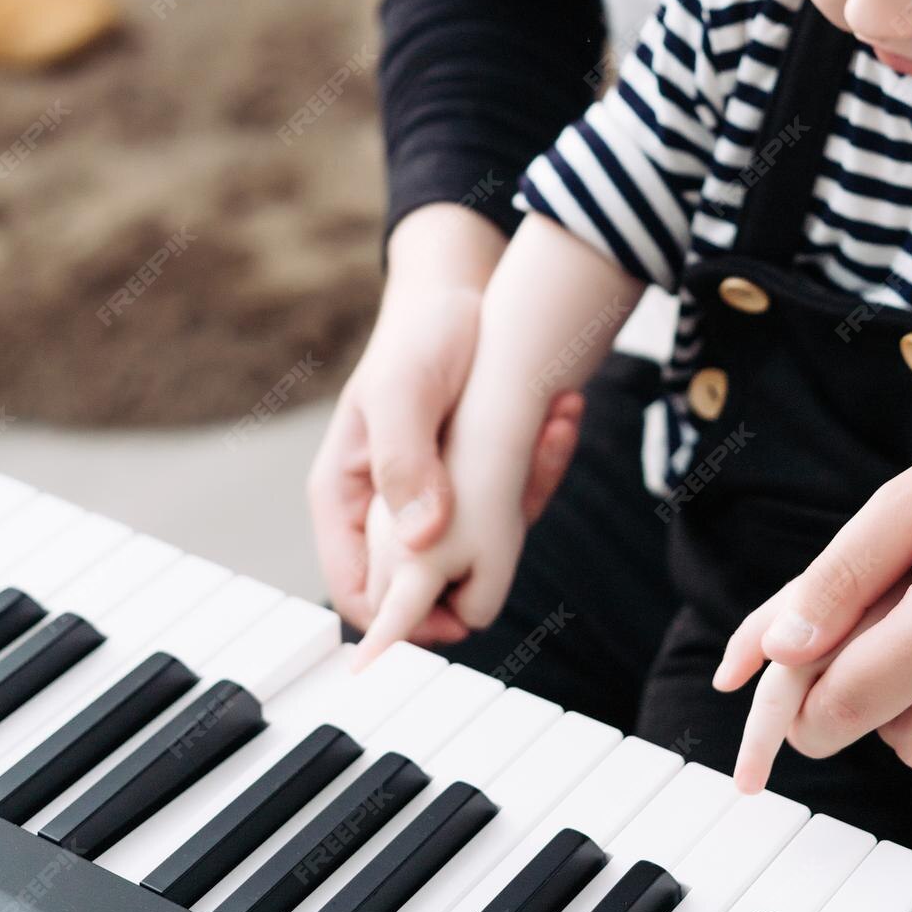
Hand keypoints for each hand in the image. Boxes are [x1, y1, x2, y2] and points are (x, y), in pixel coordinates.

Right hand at [307, 209, 582, 643]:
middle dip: (486, 552)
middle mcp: (390, 508)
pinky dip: (546, 462)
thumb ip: (403, 464)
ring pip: (484, 545)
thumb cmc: (417, 336)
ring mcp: (439, 498)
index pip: (358, 590)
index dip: (397, 620)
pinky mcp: (483, 480)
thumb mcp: (401, 391)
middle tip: (527, 504)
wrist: (460, 291)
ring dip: (530, 491)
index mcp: (346, 495)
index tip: (456, 618)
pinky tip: (565, 413)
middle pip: (429, 580)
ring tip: (557, 419)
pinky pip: (516, 502)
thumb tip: (421, 541)